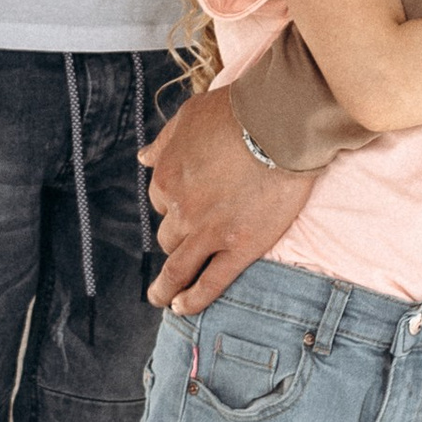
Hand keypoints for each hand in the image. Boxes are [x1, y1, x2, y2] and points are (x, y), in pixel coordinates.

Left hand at [139, 84, 315, 316]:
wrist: (279, 123)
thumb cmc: (236, 112)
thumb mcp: (188, 118)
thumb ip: (164, 142)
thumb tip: (142, 157)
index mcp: (166, 178)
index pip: (162, 202)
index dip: (174, 205)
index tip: (187, 208)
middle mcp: (182, 209)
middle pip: (169, 235)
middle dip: (175, 241)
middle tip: (186, 247)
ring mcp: (209, 233)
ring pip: (178, 268)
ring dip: (167, 287)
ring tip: (164, 299)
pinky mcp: (240, 248)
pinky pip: (211, 283)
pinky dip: (194, 300)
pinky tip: (183, 308)